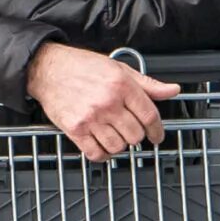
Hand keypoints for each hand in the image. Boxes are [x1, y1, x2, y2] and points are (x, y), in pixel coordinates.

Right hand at [26, 44, 181, 161]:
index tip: (156, 136)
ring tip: (113, 134)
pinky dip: (102, 154)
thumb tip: (172, 90)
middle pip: (135, 135)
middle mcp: (108, 102)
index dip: (157, 130)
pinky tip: (100, 144)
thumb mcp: (119, 69)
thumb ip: (147, 84)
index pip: (149, 115)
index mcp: (121, 85)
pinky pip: (96, 153)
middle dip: (135, 136)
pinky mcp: (75, 129)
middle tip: (129, 130)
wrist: (48, 68)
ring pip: (118, 147)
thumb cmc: (81, 66)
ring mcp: (91, 118)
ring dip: (119, 145)